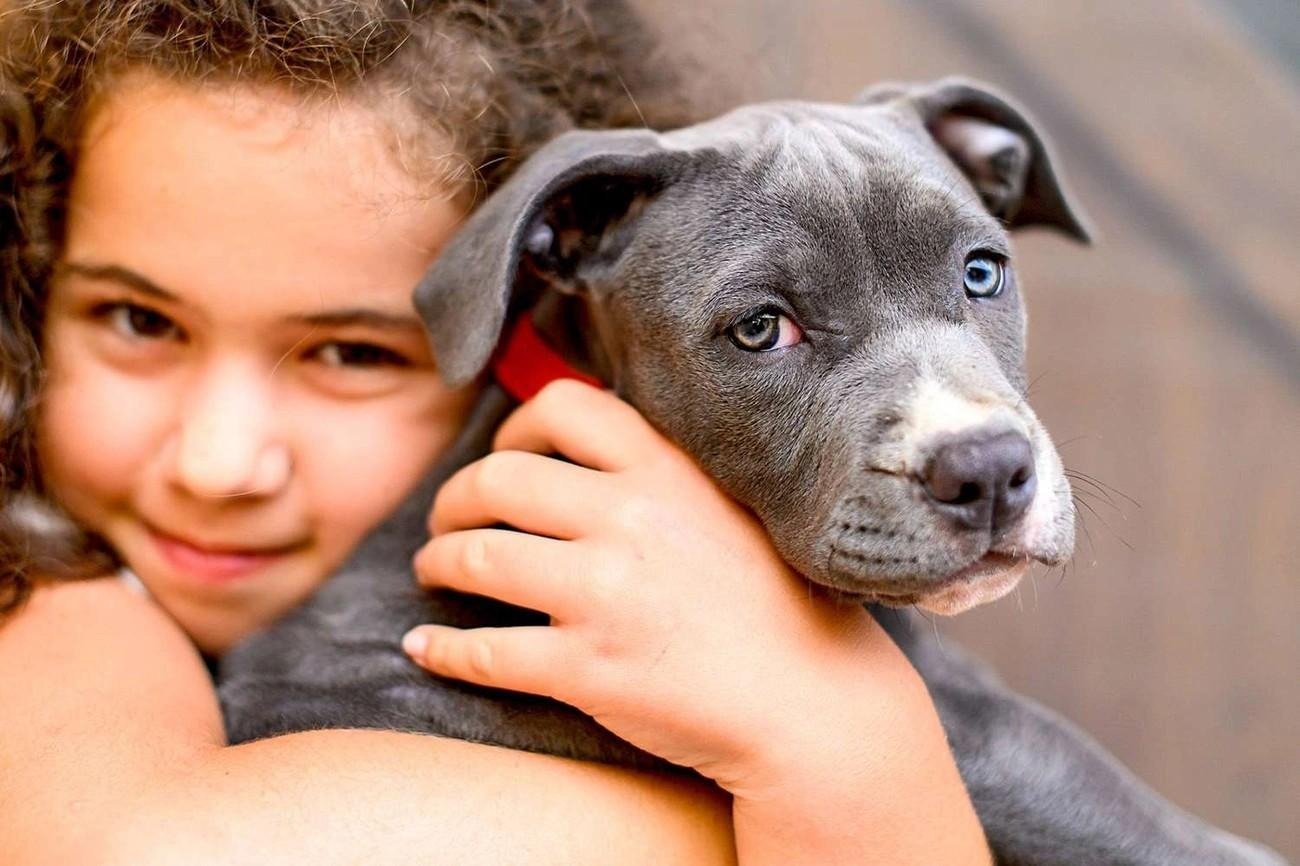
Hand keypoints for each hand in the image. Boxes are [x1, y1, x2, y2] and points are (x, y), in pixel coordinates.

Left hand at [403, 381, 930, 792]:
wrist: (812, 703)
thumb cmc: (777, 606)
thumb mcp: (730, 509)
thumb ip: (663, 475)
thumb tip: (586, 448)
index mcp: (666, 472)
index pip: (563, 407)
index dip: (514, 427)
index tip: (502, 455)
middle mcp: (630, 520)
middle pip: (498, 479)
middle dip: (454, 498)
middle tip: (445, 520)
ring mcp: (604, 595)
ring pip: (476, 558)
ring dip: (437, 562)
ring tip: (433, 570)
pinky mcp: (588, 668)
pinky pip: (485, 651)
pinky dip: (440, 650)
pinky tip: (424, 648)